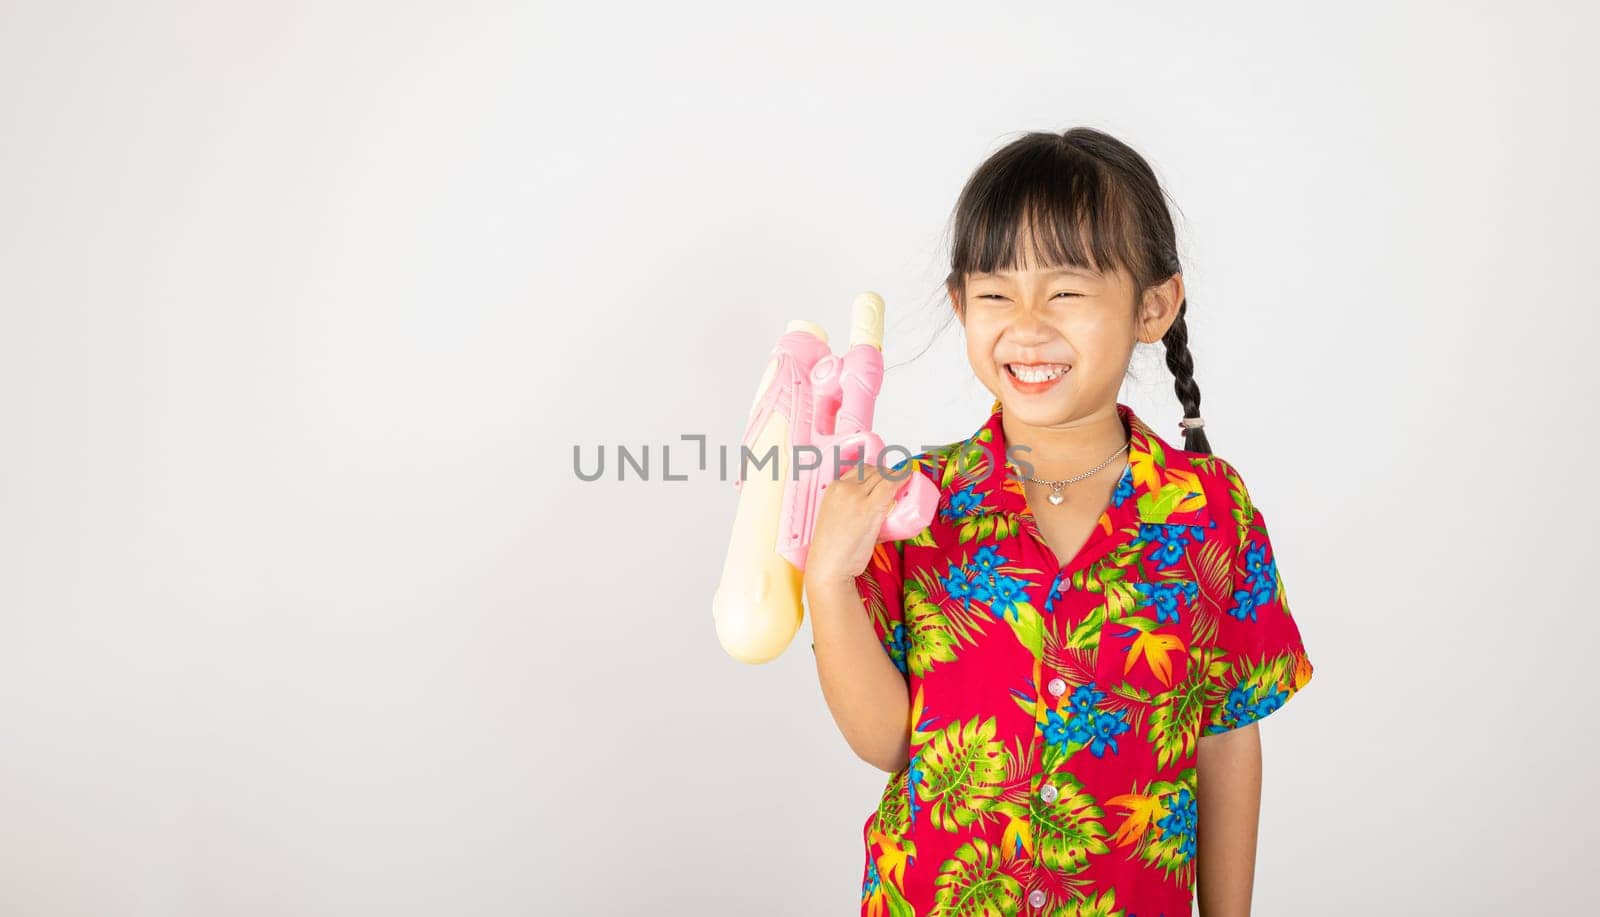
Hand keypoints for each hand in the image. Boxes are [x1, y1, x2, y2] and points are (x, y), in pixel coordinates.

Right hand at [804, 463, 904, 585]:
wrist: (828, 566)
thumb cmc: (832, 549)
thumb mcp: (835, 517)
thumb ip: (850, 508)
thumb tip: (873, 508)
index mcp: (833, 488)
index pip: (859, 470)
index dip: (876, 472)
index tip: (886, 477)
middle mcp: (844, 488)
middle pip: (873, 471)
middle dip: (888, 474)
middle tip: (898, 482)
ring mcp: (856, 496)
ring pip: (883, 476)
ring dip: (896, 476)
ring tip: (904, 482)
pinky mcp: (869, 508)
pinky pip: (890, 485)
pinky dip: (901, 478)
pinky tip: (908, 477)